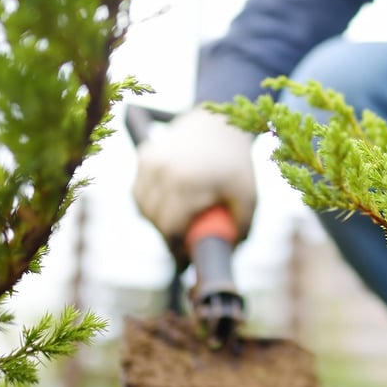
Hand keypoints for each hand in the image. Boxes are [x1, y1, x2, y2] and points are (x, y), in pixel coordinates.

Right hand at [132, 107, 256, 253]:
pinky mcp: (144, 156)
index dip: (176, 249)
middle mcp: (163, 170)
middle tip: (184, 244)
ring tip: (179, 222)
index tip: (185, 261)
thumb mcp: (248, 197)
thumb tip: (227, 254)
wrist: (220, 125)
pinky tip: (168, 204)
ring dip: (157, 221)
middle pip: (155, 220)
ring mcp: (150, 162)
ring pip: (143, 208)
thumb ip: (240, 228)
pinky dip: (149, 204)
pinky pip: (139, 193)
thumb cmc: (236, 165)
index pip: (170, 227)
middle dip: (168, 237)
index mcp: (187, 182)